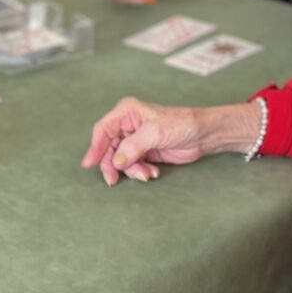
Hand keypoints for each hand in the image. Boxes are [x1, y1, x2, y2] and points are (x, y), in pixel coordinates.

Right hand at [80, 97, 250, 186]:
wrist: (203, 135)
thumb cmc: (181, 124)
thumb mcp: (155, 133)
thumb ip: (133, 147)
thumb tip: (116, 161)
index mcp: (126, 112)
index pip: (103, 130)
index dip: (95, 147)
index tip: (89, 163)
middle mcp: (127, 125)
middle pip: (109, 148)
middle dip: (113, 165)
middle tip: (114, 180)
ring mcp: (134, 140)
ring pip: (120, 160)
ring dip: (131, 170)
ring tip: (147, 174)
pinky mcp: (143, 152)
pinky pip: (132, 165)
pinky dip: (140, 171)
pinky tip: (153, 173)